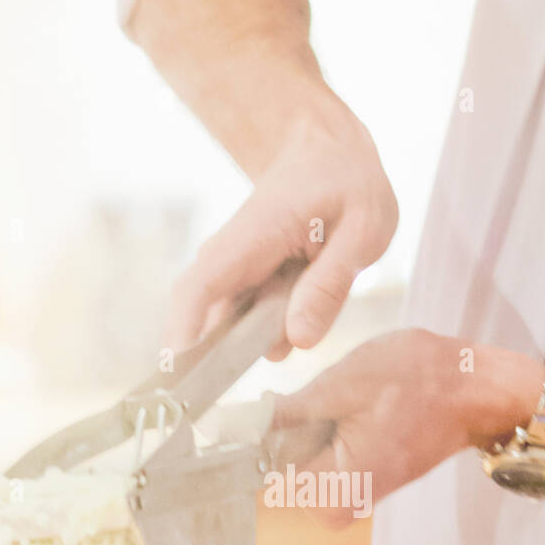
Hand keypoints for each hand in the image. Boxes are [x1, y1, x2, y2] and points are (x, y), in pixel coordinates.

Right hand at [166, 104, 397, 357]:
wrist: (328, 149)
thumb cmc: (348, 183)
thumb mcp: (363, 229)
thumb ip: (330, 284)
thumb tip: (297, 339)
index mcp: (253, 237)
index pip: (200, 287)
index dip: (184, 333)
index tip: (181, 376)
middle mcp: (231, 255)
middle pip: (204, 317)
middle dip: (214, 362)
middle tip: (233, 394)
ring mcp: (236, 270)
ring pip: (231, 324)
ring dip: (260, 342)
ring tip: (306, 300)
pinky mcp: (248, 282)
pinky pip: (249, 318)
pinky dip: (269, 333)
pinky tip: (307, 313)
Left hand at [271, 330, 542, 526]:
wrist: (475, 391)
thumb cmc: (420, 382)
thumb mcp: (342, 385)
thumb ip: (282, 414)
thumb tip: (230, 426)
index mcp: (331, 492)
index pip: (259, 469)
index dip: (253, 432)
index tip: (263, 406)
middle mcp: (336, 509)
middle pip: (276, 465)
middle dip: (287, 427)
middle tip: (329, 397)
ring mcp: (347, 500)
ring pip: (297, 457)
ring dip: (306, 425)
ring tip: (348, 402)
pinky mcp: (355, 485)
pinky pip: (318, 458)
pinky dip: (323, 431)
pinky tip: (353, 411)